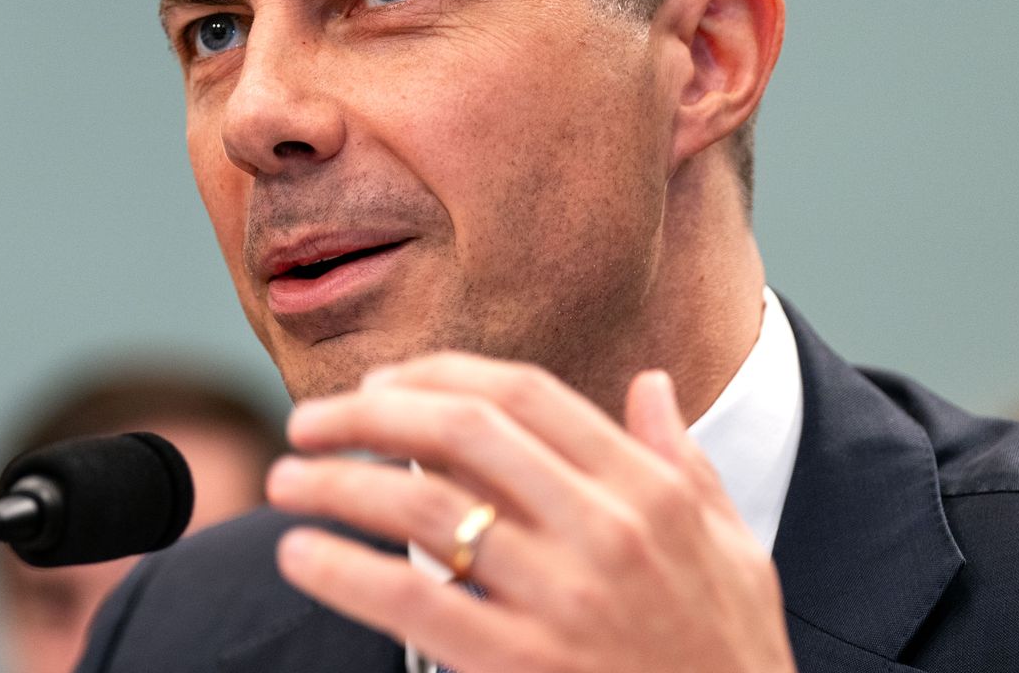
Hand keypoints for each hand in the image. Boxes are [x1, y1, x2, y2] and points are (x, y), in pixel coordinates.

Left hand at [265, 355, 794, 672]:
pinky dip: (346, 572)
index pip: (524, 395)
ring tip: (285, 482)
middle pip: (462, 432)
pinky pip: (415, 602)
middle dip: (369, 415)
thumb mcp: (733, 550)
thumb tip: (651, 382)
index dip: (438, 375)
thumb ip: (684, 462)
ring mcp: (562, 601)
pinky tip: (301, 556)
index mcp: (648, 493)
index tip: (379, 382)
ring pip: (424, 509)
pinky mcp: (521, 666)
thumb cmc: (730, 657)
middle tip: (307, 422)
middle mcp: (606, 532)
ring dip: (338, 485)